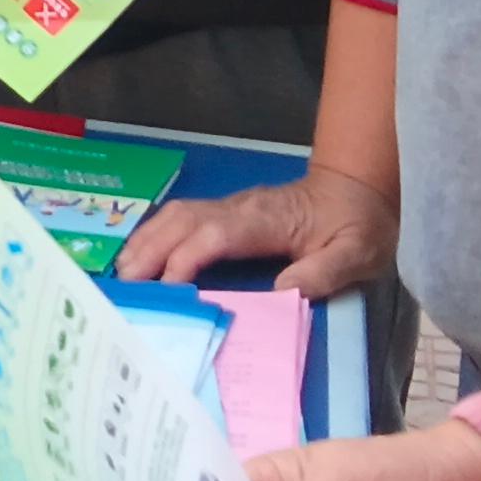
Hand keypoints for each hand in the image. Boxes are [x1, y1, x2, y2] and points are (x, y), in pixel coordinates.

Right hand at [120, 162, 395, 298]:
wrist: (358, 189)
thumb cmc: (357, 224)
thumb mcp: (358, 253)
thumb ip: (324, 272)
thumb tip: (282, 291)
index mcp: (269, 219)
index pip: (217, 234)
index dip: (188, 257)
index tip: (168, 287)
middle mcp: (241, 207)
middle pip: (184, 220)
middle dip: (152, 248)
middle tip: (125, 283)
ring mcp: (231, 206)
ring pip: (177, 214)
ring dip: (147, 239)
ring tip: (122, 272)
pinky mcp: (226, 211)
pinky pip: (181, 217)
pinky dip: (155, 232)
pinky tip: (140, 253)